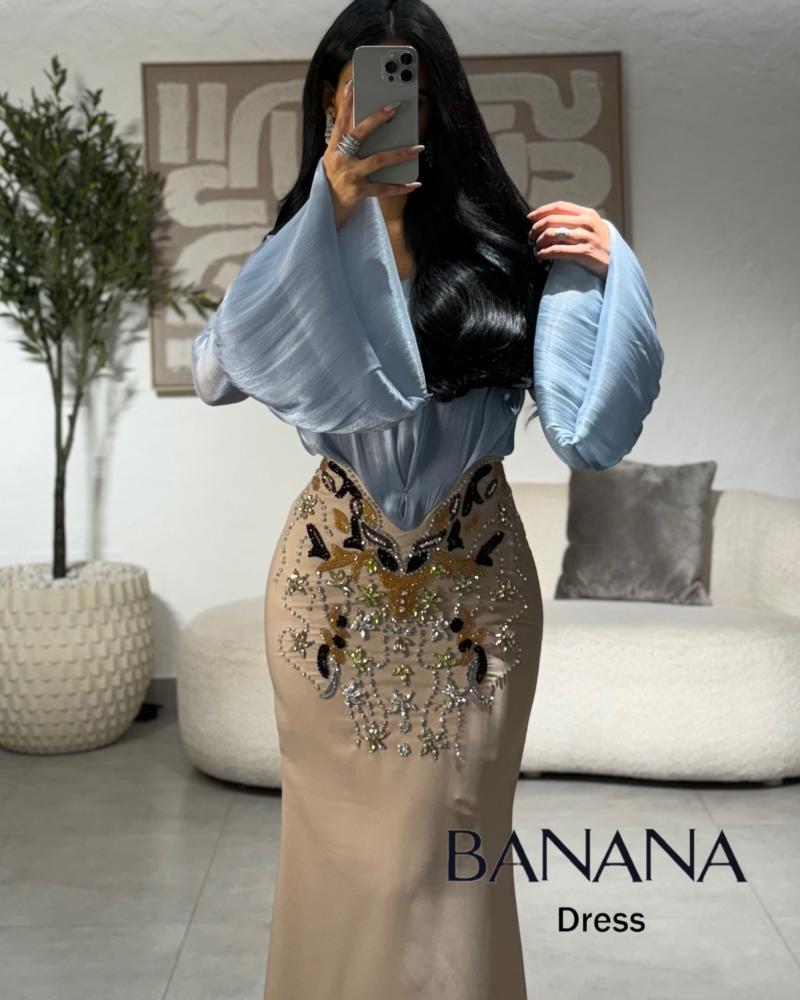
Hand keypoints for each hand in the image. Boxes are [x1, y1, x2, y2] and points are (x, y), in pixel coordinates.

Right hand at [323, 78, 423, 229]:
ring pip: (377, 160)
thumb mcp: (335, 159)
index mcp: (333, 148)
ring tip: (418, 148)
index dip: (346, 103)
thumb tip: (369, 125)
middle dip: (376, 119)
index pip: (340, 121)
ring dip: (399, 153)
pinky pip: (383, 189)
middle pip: (358, 134)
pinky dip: (400, 187)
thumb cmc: (334, 181)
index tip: (353, 84)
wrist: (326, 211)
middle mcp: (340, 159)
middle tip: (393, 107)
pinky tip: (415, 183)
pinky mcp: (358, 192)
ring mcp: (350, 176)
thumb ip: (347, 143)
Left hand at [526, 201, 610, 279]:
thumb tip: (548, 220)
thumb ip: (575, 221)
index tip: (530, 218)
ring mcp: (586, 238)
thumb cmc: (600, 246)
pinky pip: (557, 251)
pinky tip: (541, 255)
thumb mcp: (592, 227)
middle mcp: (587, 223)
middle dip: (536, 228)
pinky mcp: (584, 253)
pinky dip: (545, 253)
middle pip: (552, 220)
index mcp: (587, 214)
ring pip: (552, 235)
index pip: (559, 206)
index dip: (541, 211)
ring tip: (536, 248)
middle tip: (530, 237)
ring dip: (539, 242)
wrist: (617, 264)